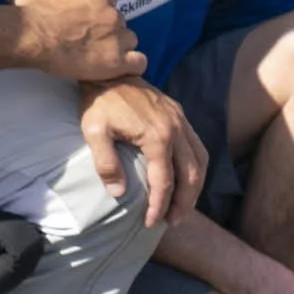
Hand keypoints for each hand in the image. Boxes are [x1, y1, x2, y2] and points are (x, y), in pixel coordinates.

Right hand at [16, 0, 144, 82]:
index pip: (111, 4)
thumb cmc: (30, 13)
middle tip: (90, 44)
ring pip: (130, 42)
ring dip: (118, 49)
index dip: (99, 17)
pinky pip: (139, 63)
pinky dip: (130, 67)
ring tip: (99, 59)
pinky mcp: (118, 61)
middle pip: (121, 24)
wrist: (31, 36)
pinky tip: (116, 70)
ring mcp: (117, 37)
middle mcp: (113, 14)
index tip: (88, 26)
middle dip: (108, 34)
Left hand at [78, 77, 203, 228]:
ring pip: (200, 161)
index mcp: (157, 136)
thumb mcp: (93, 131)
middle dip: (184, 203)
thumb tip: (119, 194)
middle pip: (191, 175)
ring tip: (183, 207)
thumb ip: (106, 163)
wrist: (107, 70)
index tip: (151, 222)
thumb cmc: (98, 102)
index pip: (164, 181)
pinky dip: (197, 166)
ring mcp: (181, 120)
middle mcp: (176, 129)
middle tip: (173, 221)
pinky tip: (188, 178)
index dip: (159, 205)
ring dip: (195, 187)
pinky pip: (197, 146)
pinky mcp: (179, 114)